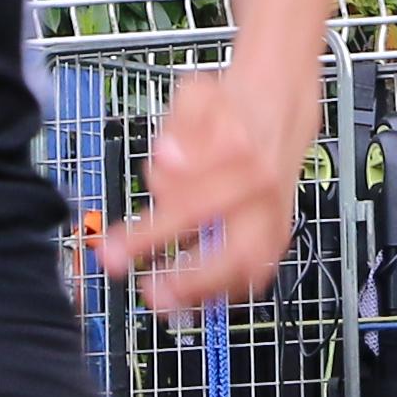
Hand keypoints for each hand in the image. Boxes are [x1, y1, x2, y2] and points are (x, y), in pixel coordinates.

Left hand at [97, 71, 305, 309]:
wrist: (278, 107)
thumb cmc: (229, 107)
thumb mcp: (197, 95)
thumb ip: (180, 124)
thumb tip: (169, 157)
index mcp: (242, 149)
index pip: (194, 190)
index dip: (153, 221)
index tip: (117, 236)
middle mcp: (261, 186)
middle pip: (226, 238)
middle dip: (180, 267)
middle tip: (141, 279)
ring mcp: (273, 214)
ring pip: (247, 264)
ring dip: (203, 288)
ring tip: (161, 300)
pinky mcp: (276, 233)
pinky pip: (255, 273)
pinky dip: (222, 291)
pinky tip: (187, 300)